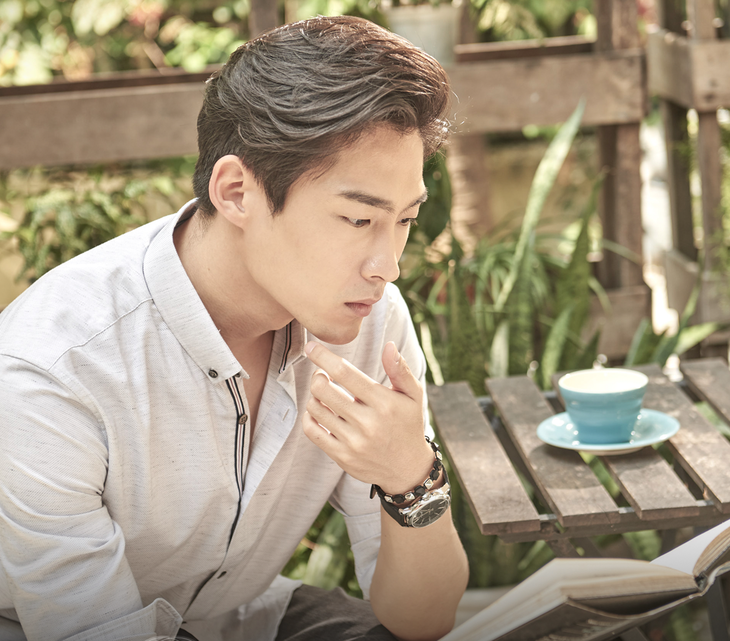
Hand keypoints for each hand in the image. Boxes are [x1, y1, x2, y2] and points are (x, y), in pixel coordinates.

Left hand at [303, 341, 433, 494]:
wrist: (408, 469)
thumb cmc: (408, 424)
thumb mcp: (413, 395)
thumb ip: (400, 369)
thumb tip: (388, 345)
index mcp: (384, 403)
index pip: (345, 373)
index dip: (323, 357)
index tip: (312, 347)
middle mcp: (367, 423)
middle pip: (323, 389)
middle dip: (318, 375)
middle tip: (323, 374)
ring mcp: (353, 442)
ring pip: (315, 408)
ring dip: (314, 395)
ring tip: (324, 393)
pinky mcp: (342, 456)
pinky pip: (312, 431)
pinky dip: (309, 416)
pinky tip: (318, 410)